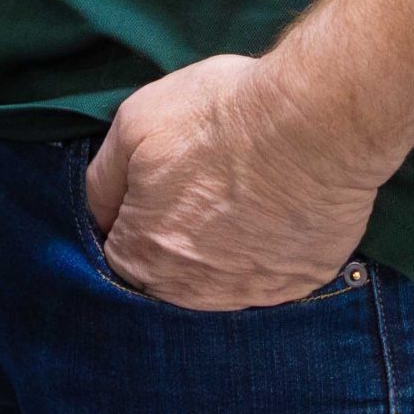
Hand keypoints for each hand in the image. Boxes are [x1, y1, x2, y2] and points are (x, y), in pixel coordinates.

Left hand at [84, 54, 383, 310]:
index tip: (149, 186)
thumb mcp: (132, 124)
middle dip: (170, 238)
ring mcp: (253, 294)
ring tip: (232, 198)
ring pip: (218, 283)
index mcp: (146, 258)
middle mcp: (195, 293)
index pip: (117, 254)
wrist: (313, 126)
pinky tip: (270, 213)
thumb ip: (103, 178)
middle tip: (193, 189)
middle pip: (167, 277)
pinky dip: (263, 251)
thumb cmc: (217, 119)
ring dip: (217, 250)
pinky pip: (268, 278)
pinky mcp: (300, 285)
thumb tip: (99, 209)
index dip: (129, 216)